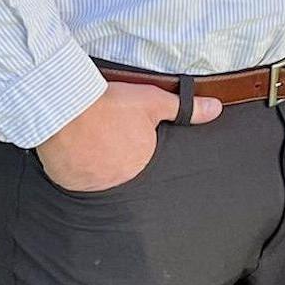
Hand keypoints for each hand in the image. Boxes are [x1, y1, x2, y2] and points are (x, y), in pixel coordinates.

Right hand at [35, 81, 220, 191]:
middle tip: (102, 129)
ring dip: (92, 159)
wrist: (68, 111)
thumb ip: (184, 108)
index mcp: (142, 163)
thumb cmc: (111, 104)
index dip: (129, 137)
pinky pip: (73, 176)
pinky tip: (70, 149)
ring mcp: (94, 184)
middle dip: (112, 150)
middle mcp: (121, 179)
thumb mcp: (152, 100)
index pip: (138, 154)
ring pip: (95, 172)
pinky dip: (72, 165)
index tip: (118, 126)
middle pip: (117, 164)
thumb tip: (216, 109)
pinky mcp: (70, 183)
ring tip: (86, 137)